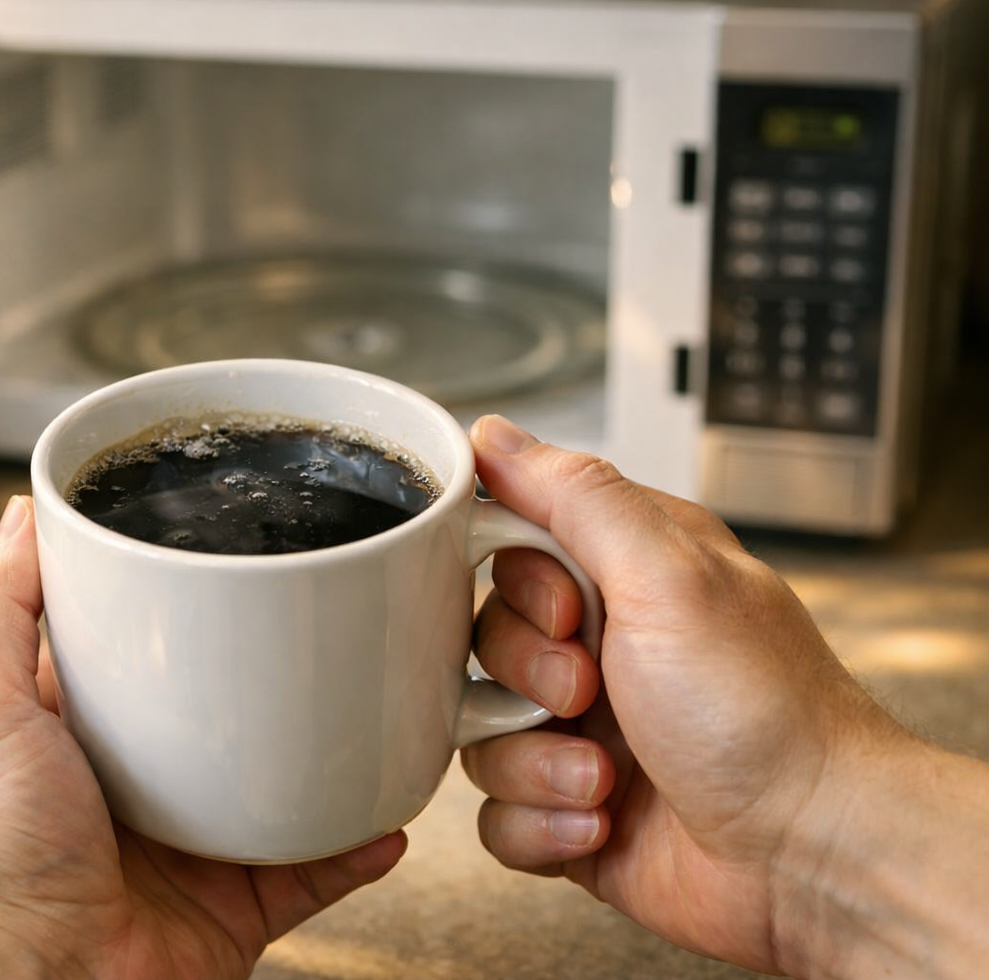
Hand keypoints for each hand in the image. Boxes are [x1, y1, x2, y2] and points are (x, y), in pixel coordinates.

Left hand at [0, 496, 406, 979]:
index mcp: (64, 731)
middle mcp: (127, 783)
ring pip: (274, 781)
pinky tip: (386, 806)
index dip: (164, 597)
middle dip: (264, 666)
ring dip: (323, 747)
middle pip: (212, 707)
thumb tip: (24, 516)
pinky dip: (354, 840)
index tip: (216, 548)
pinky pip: (313, 866)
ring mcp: (184, 845)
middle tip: (316, 615)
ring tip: (369, 694)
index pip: (123, 643)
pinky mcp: (232, 905)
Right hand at [461, 415, 988, 979]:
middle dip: (526, 679)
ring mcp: (582, 732)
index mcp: (627, 574)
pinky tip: (599, 822)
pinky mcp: (570, 808)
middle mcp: (602, 648)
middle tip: (587, 692)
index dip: (517, 584)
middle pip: (482, 641)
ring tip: (604, 775)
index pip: (510, 545)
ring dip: (534, 762)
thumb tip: (495, 437)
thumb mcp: (670, 576)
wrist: (816, 858)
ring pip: (479, 733)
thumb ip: (576, 496)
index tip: (565, 610)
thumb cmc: (767, 715)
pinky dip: (540, 825)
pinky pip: (494, 815)